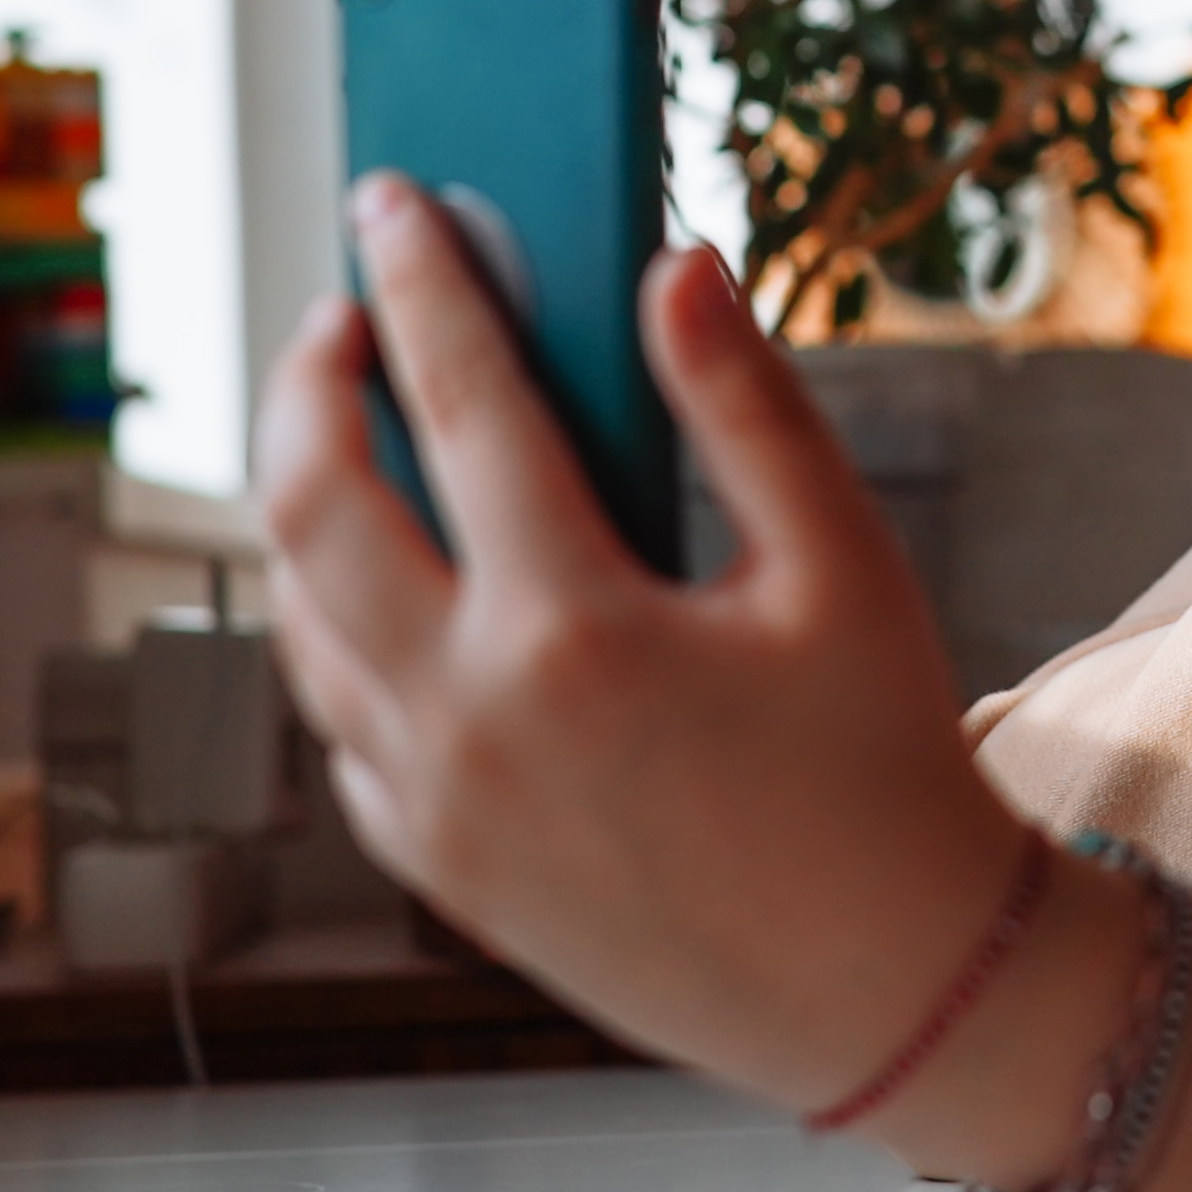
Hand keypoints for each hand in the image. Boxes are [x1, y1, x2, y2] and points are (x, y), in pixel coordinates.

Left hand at [255, 179, 1140, 1183]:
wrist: (891, 991)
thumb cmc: (885, 773)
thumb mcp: (841, 567)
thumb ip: (745, 405)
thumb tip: (671, 265)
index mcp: (575, 630)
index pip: (455, 404)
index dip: (416, 282)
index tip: (391, 200)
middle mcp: (473, 720)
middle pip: (311, 507)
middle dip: (308, 383)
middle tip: (342, 316)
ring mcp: (438, 807)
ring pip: (300, 621)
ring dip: (304, 510)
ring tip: (351, 437)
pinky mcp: (440, 871)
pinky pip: (340, 726)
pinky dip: (338, 635)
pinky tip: (390, 591)